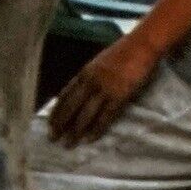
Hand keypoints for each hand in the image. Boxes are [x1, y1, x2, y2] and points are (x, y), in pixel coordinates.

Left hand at [47, 32, 160, 146]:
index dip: (57, 109)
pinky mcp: (119, 96)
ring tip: (68, 144)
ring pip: (85, 113)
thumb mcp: (99, 63)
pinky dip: (97, 129)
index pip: (65, 94)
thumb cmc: (122, 53)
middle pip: (71, 105)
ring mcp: (104, 88)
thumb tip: (80, 92)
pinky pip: (105, 116)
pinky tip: (89, 139)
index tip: (49, 122)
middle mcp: (90, 80)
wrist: (141, 45)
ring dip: (76, 130)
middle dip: (61, 122)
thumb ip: (90, 77)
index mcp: (84, 72)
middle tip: (52, 138)